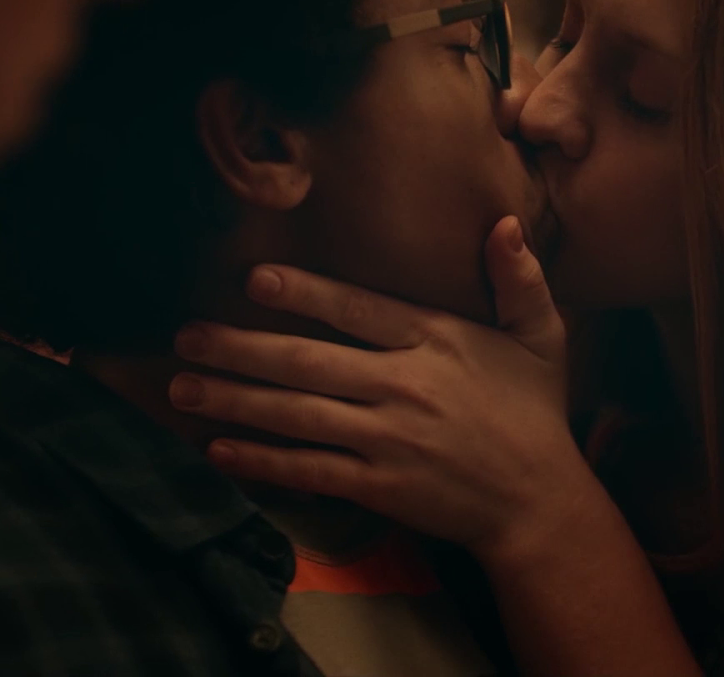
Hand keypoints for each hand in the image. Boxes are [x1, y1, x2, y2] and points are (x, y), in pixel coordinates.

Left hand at [167, 216, 598, 558]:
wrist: (539, 501)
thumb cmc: (535, 412)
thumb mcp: (542, 336)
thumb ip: (521, 279)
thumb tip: (505, 223)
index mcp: (437, 340)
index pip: (358, 309)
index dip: (304, 292)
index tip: (253, 279)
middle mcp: (406, 386)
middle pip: (308, 361)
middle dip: (239, 348)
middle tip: (185, 335)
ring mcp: (388, 440)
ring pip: (297, 415)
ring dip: (233, 400)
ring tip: (181, 387)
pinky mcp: (379, 487)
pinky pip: (309, 469)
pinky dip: (262, 461)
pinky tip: (218, 449)